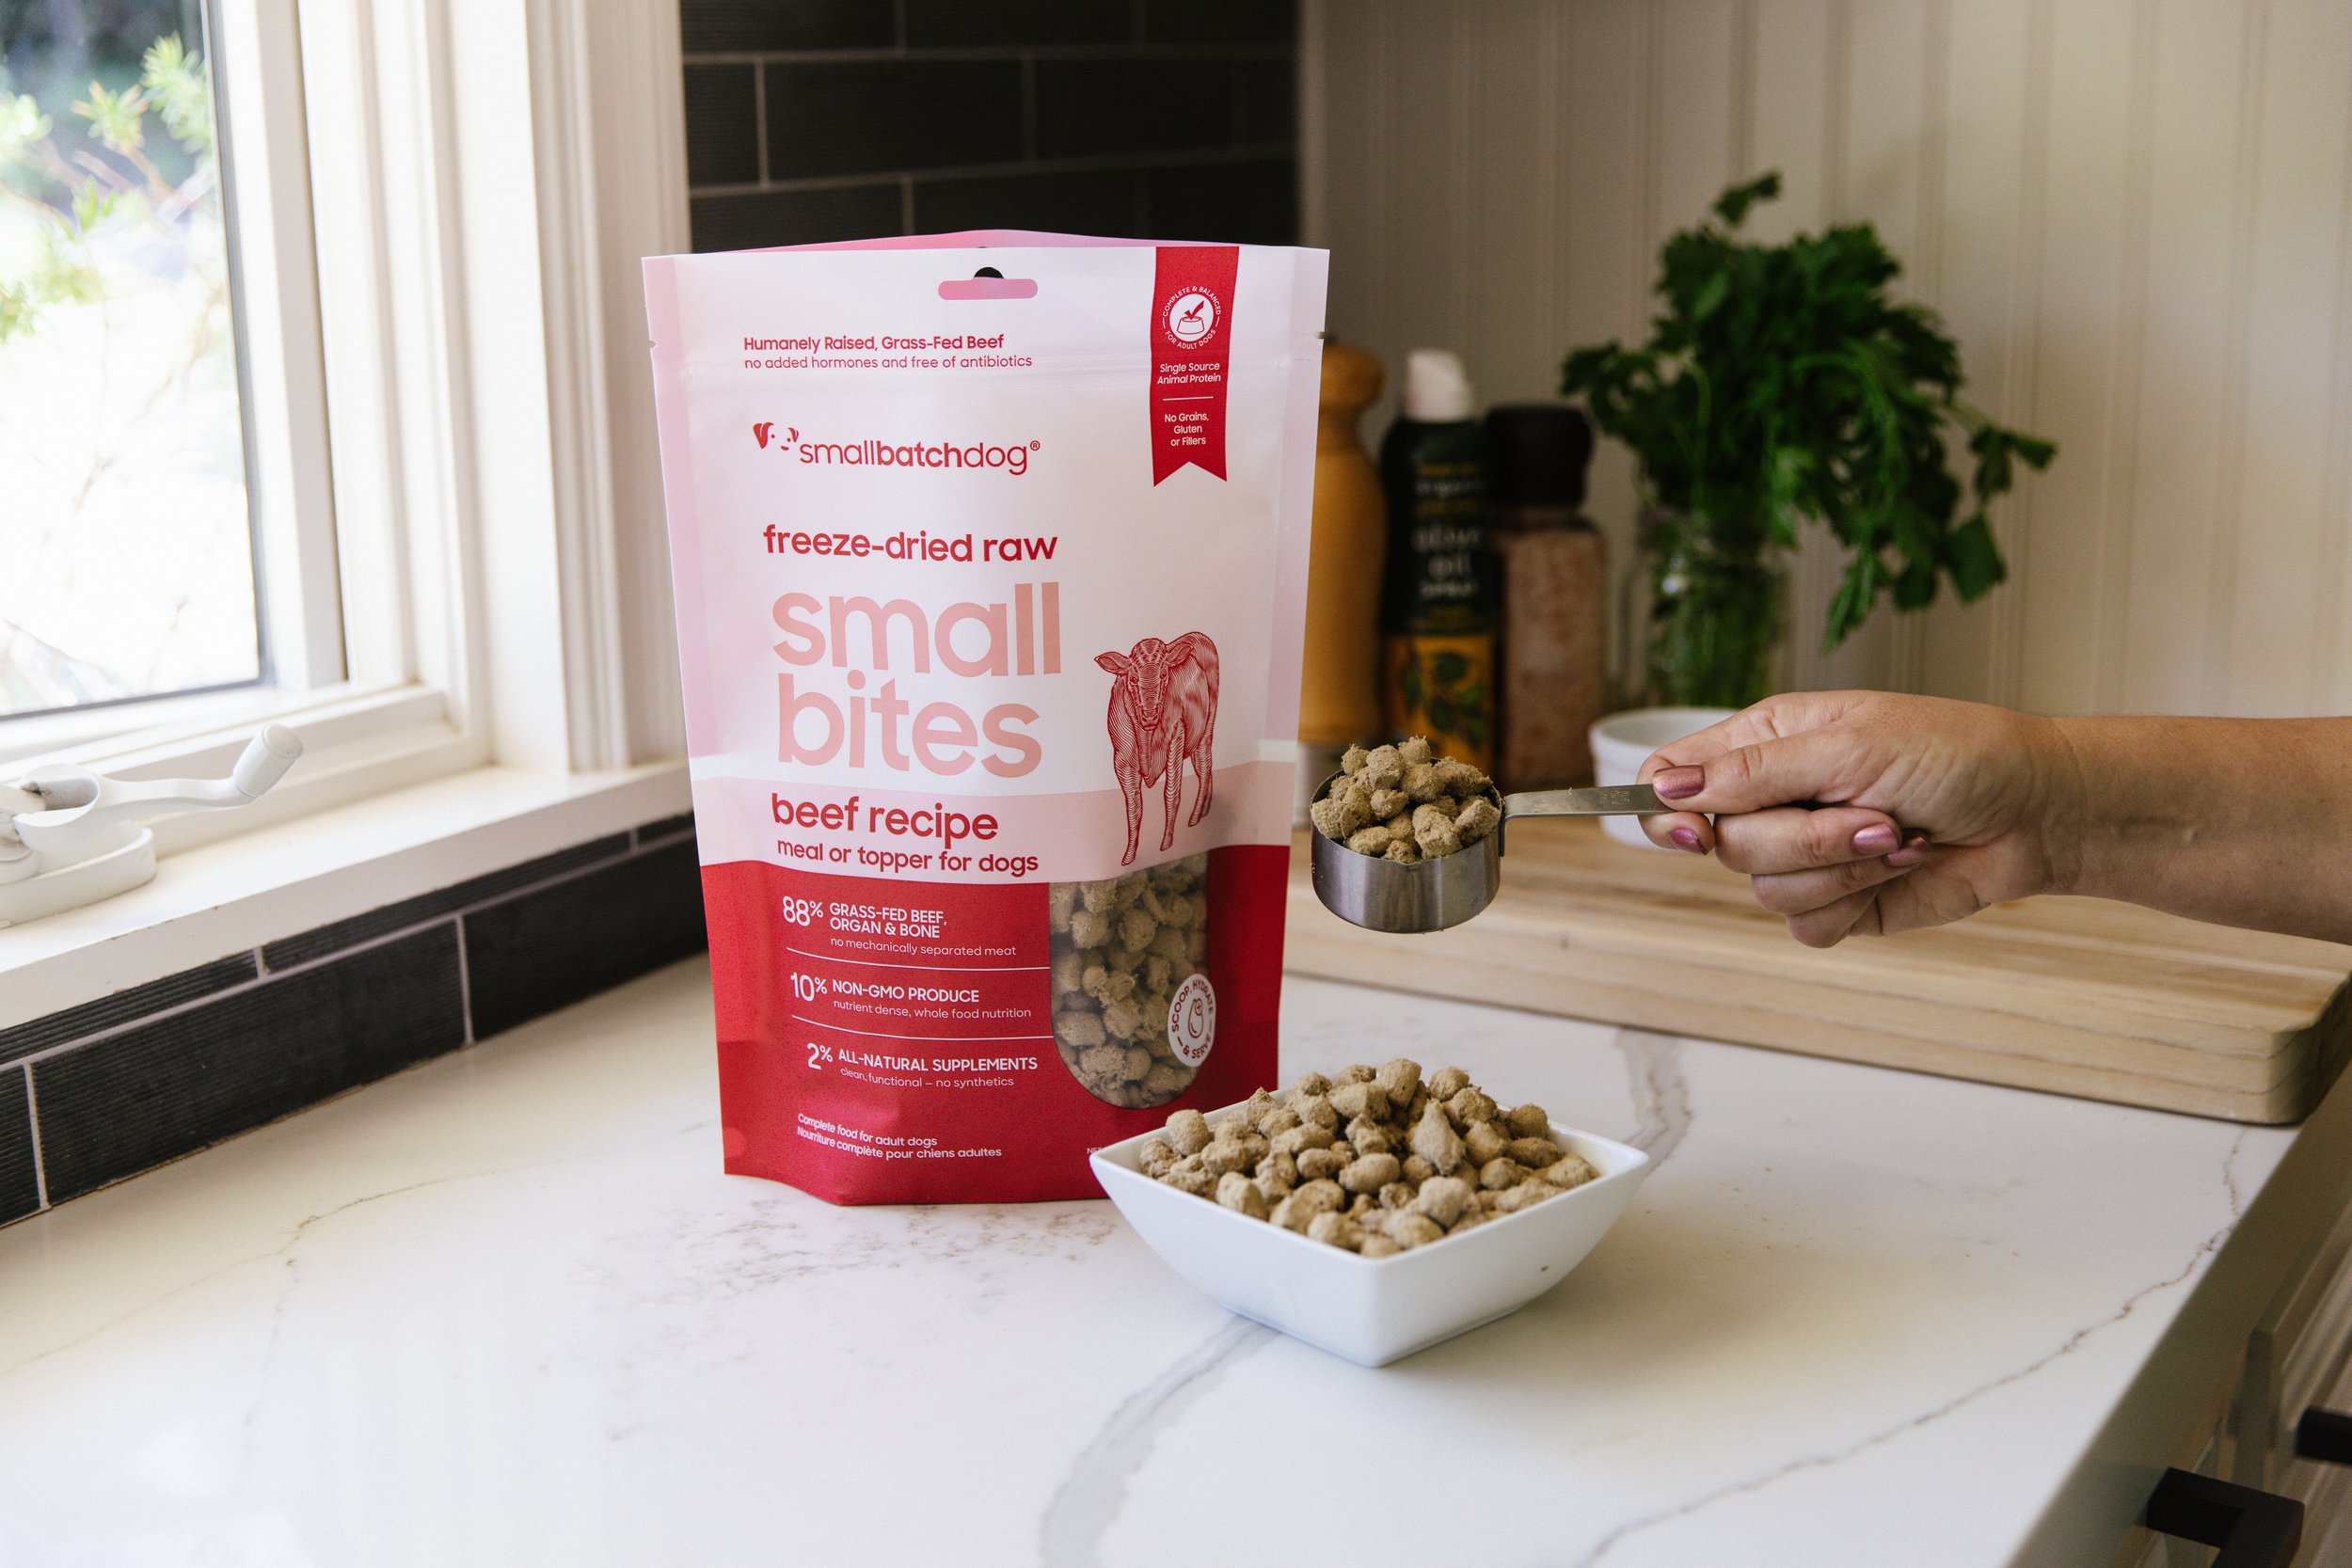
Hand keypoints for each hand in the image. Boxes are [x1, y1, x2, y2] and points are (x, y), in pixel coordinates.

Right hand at [1633, 691, 2080, 946]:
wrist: (2038, 812)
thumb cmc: (1956, 754)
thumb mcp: (1849, 745)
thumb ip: (1752, 773)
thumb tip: (1664, 788)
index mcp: (1765, 744)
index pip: (1672, 779)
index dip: (1668, 811)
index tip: (1698, 831)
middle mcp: (1776, 799)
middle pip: (1723, 845)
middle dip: (1801, 839)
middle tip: (1869, 813)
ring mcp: (1806, 854)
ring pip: (1765, 889)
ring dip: (1842, 867)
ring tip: (1899, 835)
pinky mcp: (1839, 902)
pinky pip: (1805, 926)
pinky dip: (1856, 900)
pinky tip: (1900, 868)